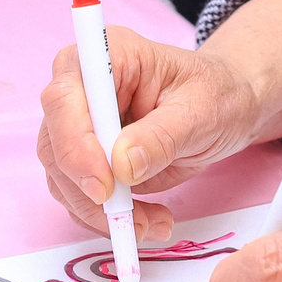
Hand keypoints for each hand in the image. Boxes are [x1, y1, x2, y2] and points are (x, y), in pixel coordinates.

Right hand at [37, 28, 271, 244]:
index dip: (74, 144)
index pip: (64, 97)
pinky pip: (80, 196)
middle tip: (130, 220)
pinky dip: (108, 218)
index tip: (105, 185)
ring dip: (100, 212)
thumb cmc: (216, 95)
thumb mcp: (202, 111)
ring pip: (63, 178)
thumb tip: (122, 165)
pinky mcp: (88, 159)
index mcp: (108, 56)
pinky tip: (148, 221)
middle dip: (88, 191)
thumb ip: (162, 136)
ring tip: (154, 224)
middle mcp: (83, 89)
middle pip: (55, 144)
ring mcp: (81, 126)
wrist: (226, 107)